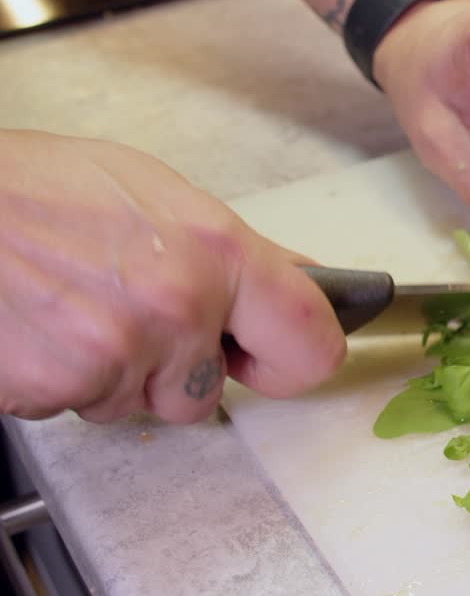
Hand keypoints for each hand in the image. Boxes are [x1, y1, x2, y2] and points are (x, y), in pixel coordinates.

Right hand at [0, 131, 346, 423]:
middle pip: (211, 393)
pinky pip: (81, 407)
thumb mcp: (157, 193)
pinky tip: (43, 329)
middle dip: (179, 369)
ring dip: (117, 374)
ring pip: (142, 404)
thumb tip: (304, 280)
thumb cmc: (34, 187)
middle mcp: (178, 308)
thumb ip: (240, 252)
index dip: (294, 359)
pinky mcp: (58, 388)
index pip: (310, 344)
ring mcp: (117, 354)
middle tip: (132, 313)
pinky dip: (64, 380)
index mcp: (217, 253)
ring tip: (73, 309)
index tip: (272, 357)